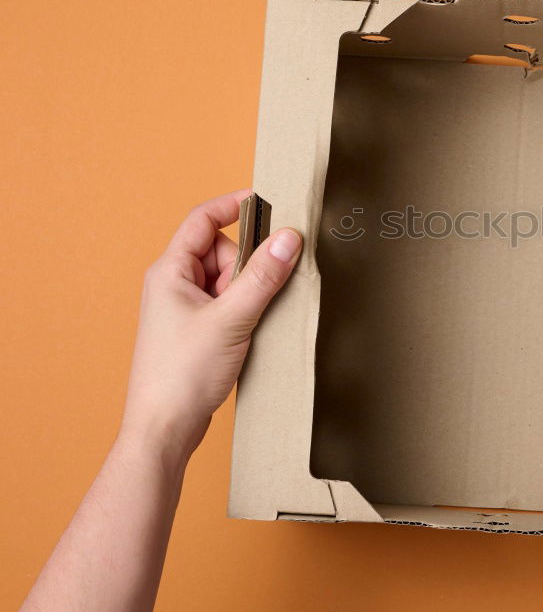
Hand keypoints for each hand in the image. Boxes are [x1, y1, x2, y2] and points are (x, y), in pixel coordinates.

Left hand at [120, 190, 301, 459]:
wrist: (163, 429)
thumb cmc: (181, 374)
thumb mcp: (230, 319)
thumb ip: (262, 277)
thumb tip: (289, 238)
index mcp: (170, 272)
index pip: (203, 220)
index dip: (234, 206)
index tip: (270, 203)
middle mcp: (174, 285)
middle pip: (223, 251)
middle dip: (250, 265)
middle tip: (262, 290)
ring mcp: (186, 310)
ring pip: (230, 280)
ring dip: (251, 291)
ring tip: (255, 320)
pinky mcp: (199, 332)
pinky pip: (230, 305)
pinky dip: (248, 311)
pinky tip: (255, 331)